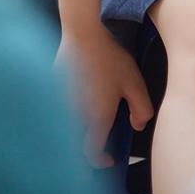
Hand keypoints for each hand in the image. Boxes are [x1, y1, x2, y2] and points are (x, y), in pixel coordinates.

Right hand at [59, 25, 153, 166]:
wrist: (82, 33)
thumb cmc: (109, 58)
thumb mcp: (135, 82)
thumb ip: (142, 109)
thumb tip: (136, 126)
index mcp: (95, 119)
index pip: (91, 153)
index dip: (101, 161)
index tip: (110, 158)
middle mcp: (74, 117)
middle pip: (76, 142)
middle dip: (88, 144)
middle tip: (100, 134)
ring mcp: (60, 104)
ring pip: (68, 125)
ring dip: (78, 125)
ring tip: (91, 109)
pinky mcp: (52, 90)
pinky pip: (59, 108)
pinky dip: (69, 108)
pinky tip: (80, 91)